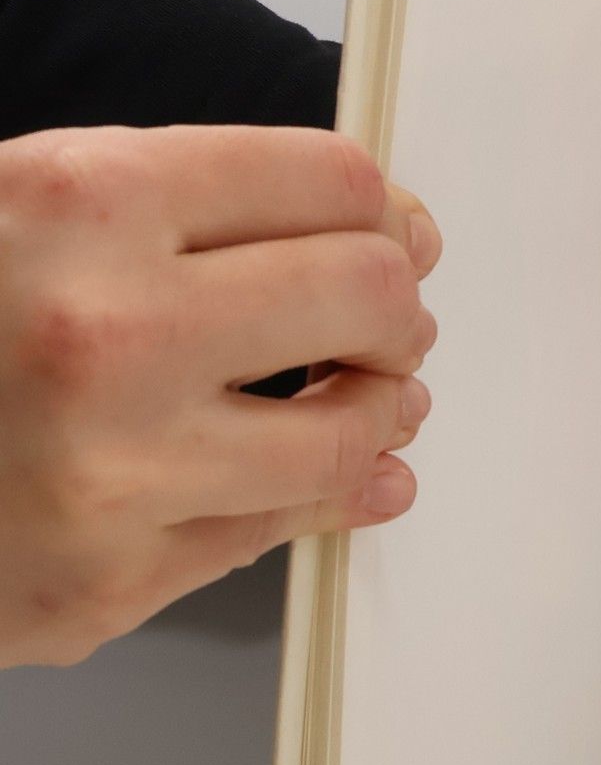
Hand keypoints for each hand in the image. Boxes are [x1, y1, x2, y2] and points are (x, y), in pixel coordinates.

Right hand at [0, 126, 440, 668]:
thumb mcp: (22, 207)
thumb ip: (188, 205)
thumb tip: (378, 226)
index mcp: (78, 203)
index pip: (330, 185)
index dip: (387, 212)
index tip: (398, 234)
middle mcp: (102, 332)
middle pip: (370, 298)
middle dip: (399, 311)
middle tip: (390, 323)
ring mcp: (111, 469)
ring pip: (350, 437)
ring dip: (384, 415)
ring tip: (374, 401)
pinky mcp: (108, 579)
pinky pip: (275, 530)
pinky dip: (335, 499)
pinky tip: (354, 478)